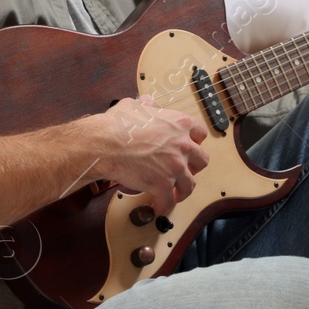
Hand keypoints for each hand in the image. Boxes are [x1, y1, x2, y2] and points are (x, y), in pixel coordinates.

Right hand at [93, 95, 209, 215]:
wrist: (106, 143)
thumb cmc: (118, 124)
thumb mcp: (134, 105)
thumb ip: (146, 104)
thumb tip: (147, 102)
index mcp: (179, 124)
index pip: (200, 132)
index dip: (196, 141)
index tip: (190, 146)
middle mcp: (182, 145)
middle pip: (202, 160)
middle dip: (194, 166)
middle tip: (185, 169)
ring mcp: (175, 166)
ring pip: (190, 184)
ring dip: (183, 190)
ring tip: (175, 194)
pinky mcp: (163, 184)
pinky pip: (168, 200)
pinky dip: (163, 205)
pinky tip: (157, 206)